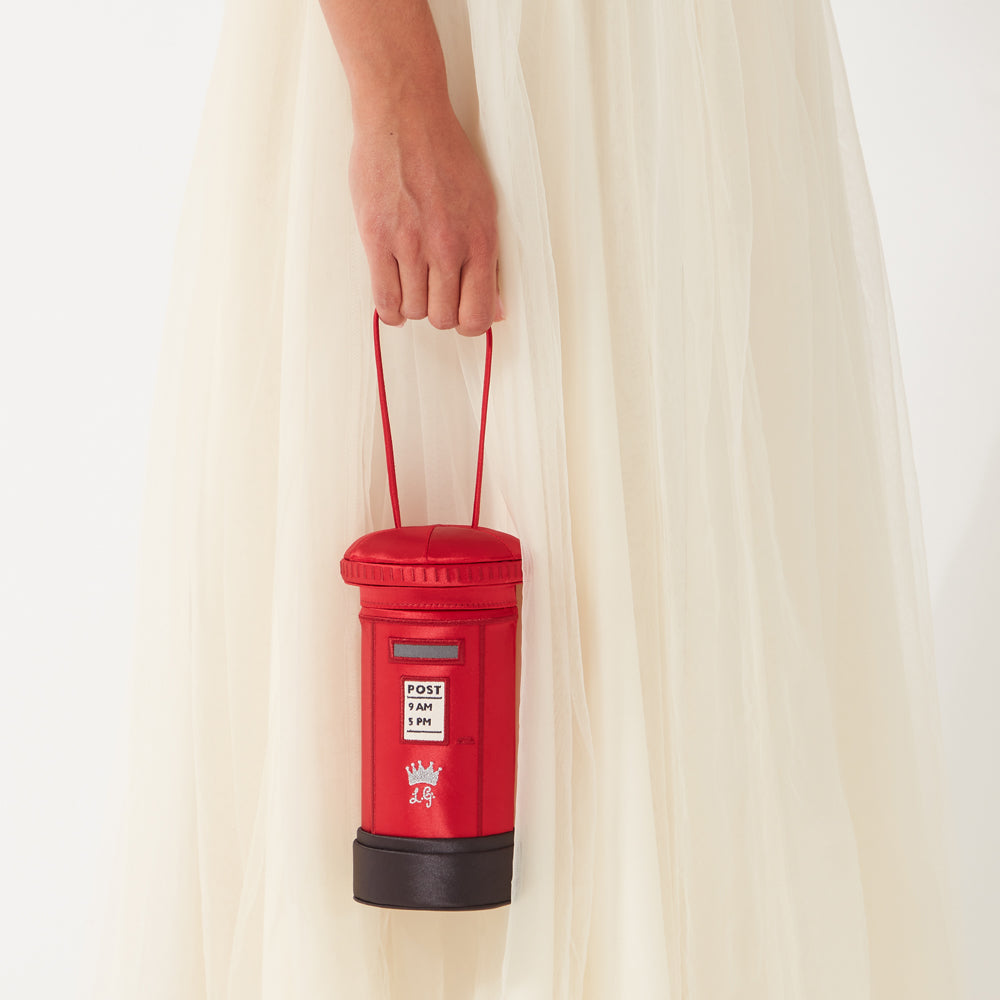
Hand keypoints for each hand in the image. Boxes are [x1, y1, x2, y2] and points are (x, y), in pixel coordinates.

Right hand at [348, 103, 502, 336]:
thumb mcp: (484, 205)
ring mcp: (411, 244)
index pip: (479, 314)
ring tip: (412, 285)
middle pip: (443, 318)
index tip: (460, 315)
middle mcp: (448, 247)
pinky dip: (390, 309)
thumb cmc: (445, 156)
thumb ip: (490, 260)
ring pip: (414, 311)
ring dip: (413, 306)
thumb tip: (498, 311)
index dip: (469, 324)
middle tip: (433, 294)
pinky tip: (393, 297)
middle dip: (439, 313)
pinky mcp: (377, 238)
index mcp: (481, 240)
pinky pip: (384, 299)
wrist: (405, 116)